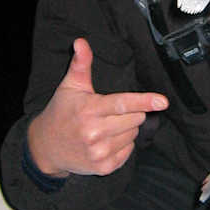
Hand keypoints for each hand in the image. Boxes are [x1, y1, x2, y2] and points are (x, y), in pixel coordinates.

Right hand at [26, 38, 167, 177]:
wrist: (46, 147)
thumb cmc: (61, 112)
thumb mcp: (69, 86)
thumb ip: (81, 64)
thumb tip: (81, 41)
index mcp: (89, 110)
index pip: (122, 104)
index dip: (144, 101)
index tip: (163, 101)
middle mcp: (94, 133)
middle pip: (135, 119)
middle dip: (130, 113)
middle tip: (111, 112)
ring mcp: (99, 152)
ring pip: (133, 135)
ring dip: (126, 129)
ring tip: (106, 127)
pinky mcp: (103, 167)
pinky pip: (129, 152)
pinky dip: (123, 145)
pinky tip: (106, 141)